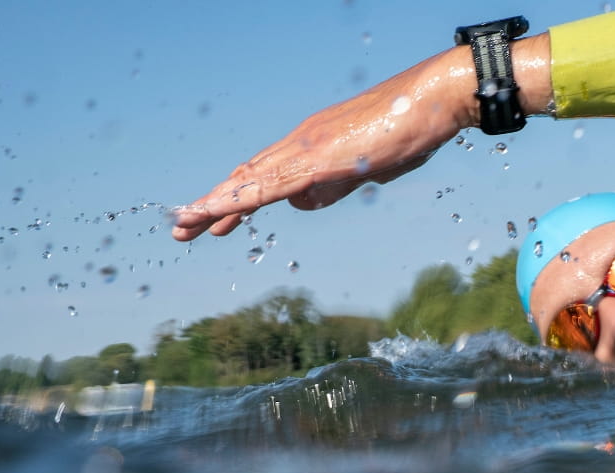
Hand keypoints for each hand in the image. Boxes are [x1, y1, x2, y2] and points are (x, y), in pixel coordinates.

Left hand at [171, 35, 550, 240]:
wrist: (434, 100)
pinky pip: (271, 185)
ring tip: (184, 227)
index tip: (213, 220)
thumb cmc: (411, 130)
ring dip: (215, 205)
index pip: (265, 174)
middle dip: (213, 204)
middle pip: (248, 177)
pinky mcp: (319, 159)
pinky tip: (218, 212)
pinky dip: (241, 201)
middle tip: (181, 229)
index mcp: (314, 143)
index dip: (237, 197)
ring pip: (251, 182)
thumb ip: (334, 187)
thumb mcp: (369, 169)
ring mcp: (308, 148)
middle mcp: (302, 142)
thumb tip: (302, 204)